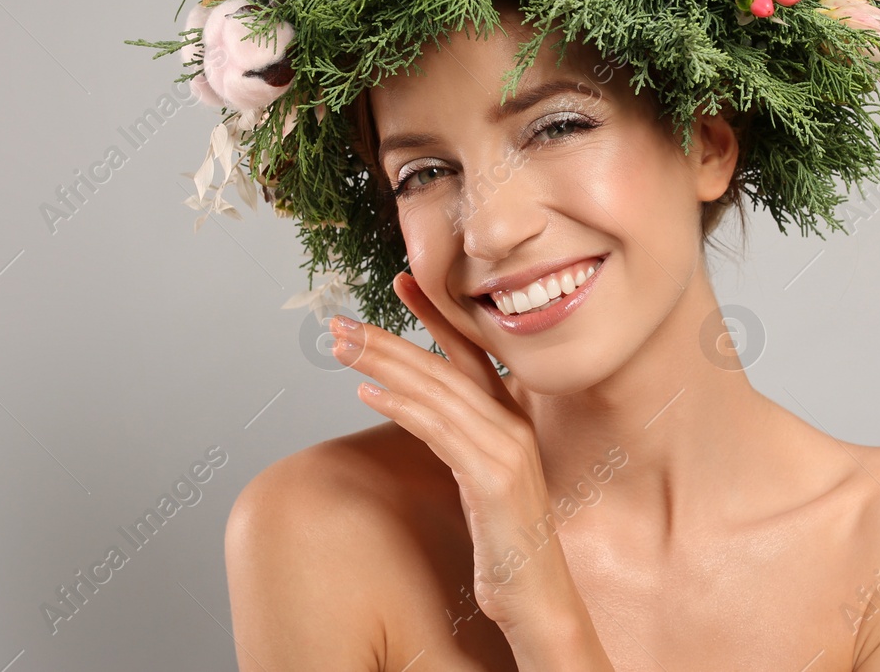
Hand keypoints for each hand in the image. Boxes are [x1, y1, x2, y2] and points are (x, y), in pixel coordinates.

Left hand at [326, 273, 584, 632]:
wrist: (538, 597)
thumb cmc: (505, 541)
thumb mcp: (480, 479)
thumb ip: (460, 440)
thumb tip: (422, 412)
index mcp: (511, 417)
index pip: (469, 351)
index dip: (436, 313)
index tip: (400, 281)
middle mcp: (513, 423)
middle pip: (443, 365)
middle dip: (388, 338)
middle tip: (341, 319)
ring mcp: (507, 448)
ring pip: (436, 390)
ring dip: (384, 363)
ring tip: (341, 346)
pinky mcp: (495, 476)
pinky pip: (439, 430)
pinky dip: (403, 405)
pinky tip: (368, 391)